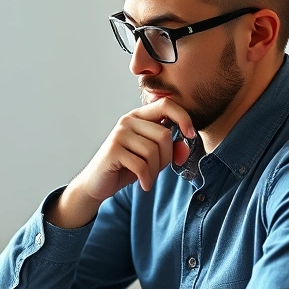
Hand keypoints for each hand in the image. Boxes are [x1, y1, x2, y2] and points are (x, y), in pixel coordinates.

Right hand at [74, 98, 193, 198]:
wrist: (97, 183)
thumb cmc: (126, 167)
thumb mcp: (152, 156)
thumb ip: (170, 148)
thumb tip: (185, 145)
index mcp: (139, 116)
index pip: (166, 104)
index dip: (183, 117)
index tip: (191, 134)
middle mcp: (127, 121)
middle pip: (164, 134)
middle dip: (167, 157)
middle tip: (157, 169)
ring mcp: (119, 135)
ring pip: (153, 151)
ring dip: (155, 170)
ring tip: (147, 177)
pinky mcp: (113, 151)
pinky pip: (141, 165)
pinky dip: (146, 178)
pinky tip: (144, 184)